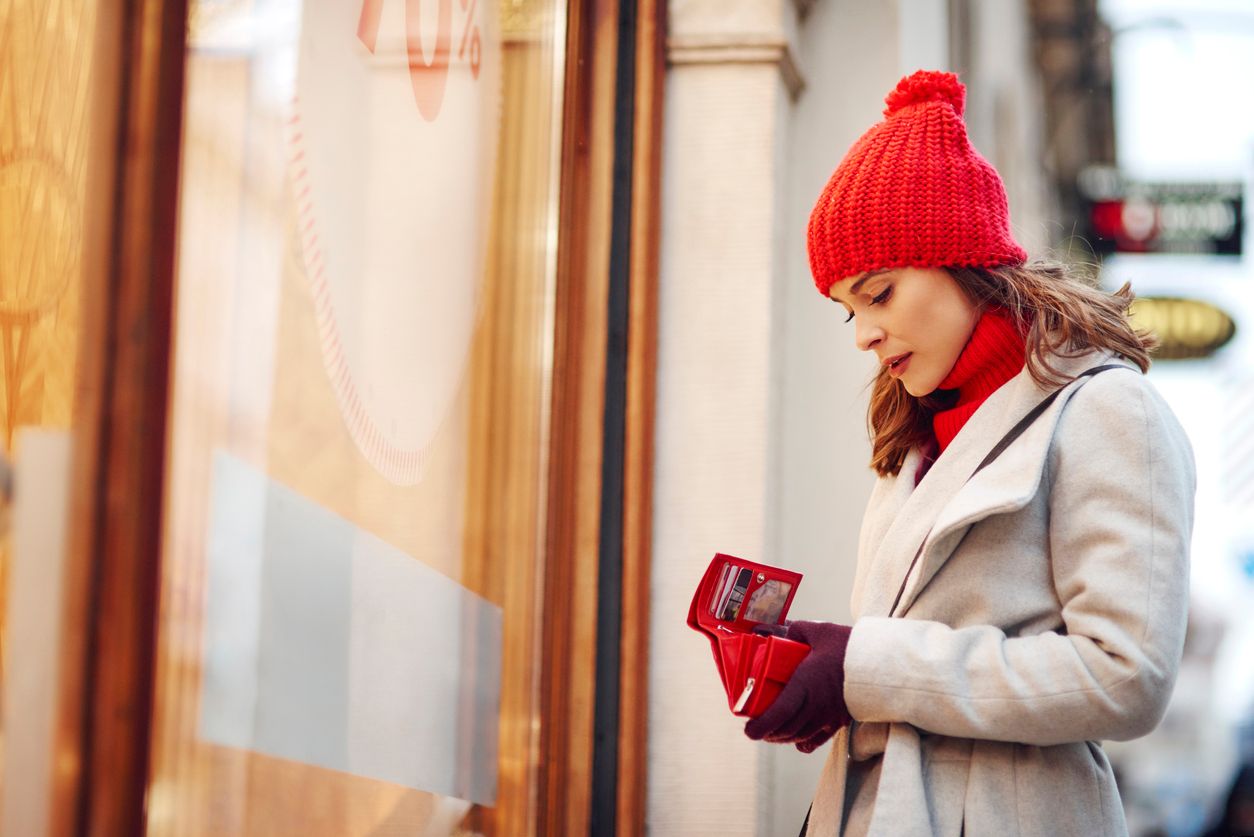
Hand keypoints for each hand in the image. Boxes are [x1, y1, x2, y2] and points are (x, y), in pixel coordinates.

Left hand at [743, 620, 851, 752]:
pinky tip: (797, 739)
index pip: (778, 714)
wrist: (882, 662)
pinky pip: (817, 740)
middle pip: (785, 729)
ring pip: (798, 736)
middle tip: (757, 727)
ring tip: (772, 731)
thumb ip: (798, 630)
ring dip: (782, 737)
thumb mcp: (820, 631)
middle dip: (767, 732)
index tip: (748, 731)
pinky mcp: (840, 721)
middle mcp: (815, 705)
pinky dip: (803, 742)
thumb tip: (782, 629)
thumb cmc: (850, 646)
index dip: (760, 727)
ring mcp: (828, 716)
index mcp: (805, 685)